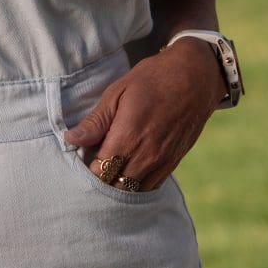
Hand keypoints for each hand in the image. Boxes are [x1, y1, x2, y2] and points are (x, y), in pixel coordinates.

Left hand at [61, 41, 226, 191]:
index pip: (100, 173)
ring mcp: (162, 162)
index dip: (88, 169)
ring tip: (111, 165)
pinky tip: (129, 167)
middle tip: (95, 162)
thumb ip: (96, 122)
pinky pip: (150, 186)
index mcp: (129, 138)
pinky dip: (136, 182)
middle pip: (115, 187)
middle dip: (102, 179)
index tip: (83, 157)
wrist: (197, 77)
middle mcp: (147, 156)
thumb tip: (71, 139)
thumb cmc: (153, 79)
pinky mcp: (173, 163)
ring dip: (119, 183)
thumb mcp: (117, 92)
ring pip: (133, 191)